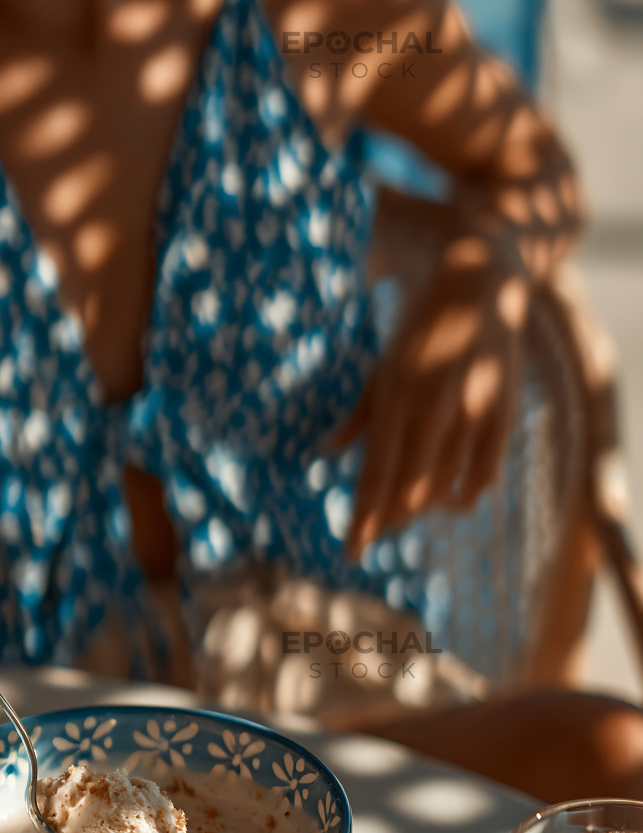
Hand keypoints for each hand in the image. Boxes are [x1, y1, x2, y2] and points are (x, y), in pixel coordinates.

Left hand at [341, 246, 528, 557]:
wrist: (479, 282)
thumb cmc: (421, 327)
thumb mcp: (383, 365)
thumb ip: (361, 412)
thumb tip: (330, 450)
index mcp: (396, 392)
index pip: (377, 471)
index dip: (365, 516)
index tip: (353, 550)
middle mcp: (434, 404)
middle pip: (409, 487)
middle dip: (389, 519)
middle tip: (374, 534)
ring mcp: (473, 408)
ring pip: (446, 484)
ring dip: (422, 507)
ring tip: (404, 516)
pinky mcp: (503, 410)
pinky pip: (484, 472)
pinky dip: (465, 493)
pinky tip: (450, 501)